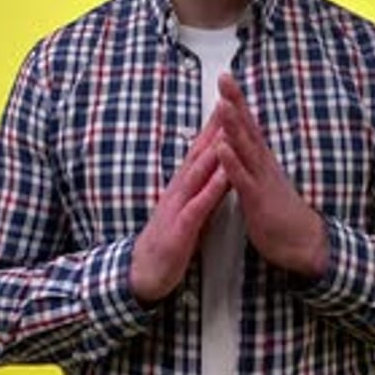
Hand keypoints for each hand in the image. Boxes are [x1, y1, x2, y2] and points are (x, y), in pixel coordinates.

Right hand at [130, 110, 228, 303]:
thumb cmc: (169, 239)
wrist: (144, 272)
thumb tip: (218, 168)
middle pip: (200, 152)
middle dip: (215, 127)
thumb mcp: (188, 207)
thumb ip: (202, 187)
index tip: (229, 102)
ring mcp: (179, 206)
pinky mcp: (181, 227)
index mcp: (184, 185)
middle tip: (229, 101)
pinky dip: (212, 189)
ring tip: (229, 129)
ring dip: (214, 150)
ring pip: (199, 173)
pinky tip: (224, 177)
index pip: (201, 149)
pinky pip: (199, 205)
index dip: (214, 126)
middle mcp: (180, 189)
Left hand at [216, 74, 328, 279]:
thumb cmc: (280, 212)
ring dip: (233, 125)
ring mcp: (261, 179)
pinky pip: (242, 179)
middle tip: (225, 78)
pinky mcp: (258, 199)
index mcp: (261, 160)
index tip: (226, 79)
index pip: (247, 125)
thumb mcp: (262, 180)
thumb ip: (251, 162)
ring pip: (245, 148)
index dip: (236, 102)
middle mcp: (262, 164)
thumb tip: (240, 144)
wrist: (303, 243)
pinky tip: (221, 147)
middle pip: (247, 127)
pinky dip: (231, 162)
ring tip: (222, 104)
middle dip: (235, 102)